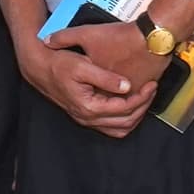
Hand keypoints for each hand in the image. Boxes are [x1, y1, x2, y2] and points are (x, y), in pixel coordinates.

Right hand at [18, 23, 154, 136]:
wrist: (40, 68)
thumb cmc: (59, 64)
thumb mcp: (83, 65)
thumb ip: (106, 78)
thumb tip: (127, 86)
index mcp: (89, 106)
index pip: (124, 108)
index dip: (141, 97)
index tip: (151, 84)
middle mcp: (88, 118)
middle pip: (125, 121)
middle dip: (143, 106)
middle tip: (152, 89)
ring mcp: (86, 120)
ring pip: (120, 129)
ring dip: (135, 116)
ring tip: (145, 98)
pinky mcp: (87, 117)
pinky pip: (112, 128)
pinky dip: (125, 119)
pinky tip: (131, 105)